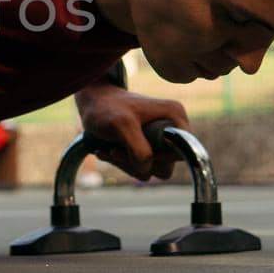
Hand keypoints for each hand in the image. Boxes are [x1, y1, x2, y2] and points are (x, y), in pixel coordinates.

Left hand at [75, 87, 190, 181]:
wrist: (92, 103)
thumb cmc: (106, 108)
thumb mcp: (121, 125)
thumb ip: (139, 150)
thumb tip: (147, 169)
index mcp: (175, 117)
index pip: (181, 152)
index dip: (161, 158)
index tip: (135, 151)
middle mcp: (172, 130)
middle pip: (166, 166)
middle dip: (138, 162)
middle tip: (115, 150)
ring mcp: (160, 141)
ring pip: (150, 170)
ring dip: (127, 163)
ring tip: (109, 149)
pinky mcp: (148, 149)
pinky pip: (140, 168)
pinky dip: (122, 162)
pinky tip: (106, 151)